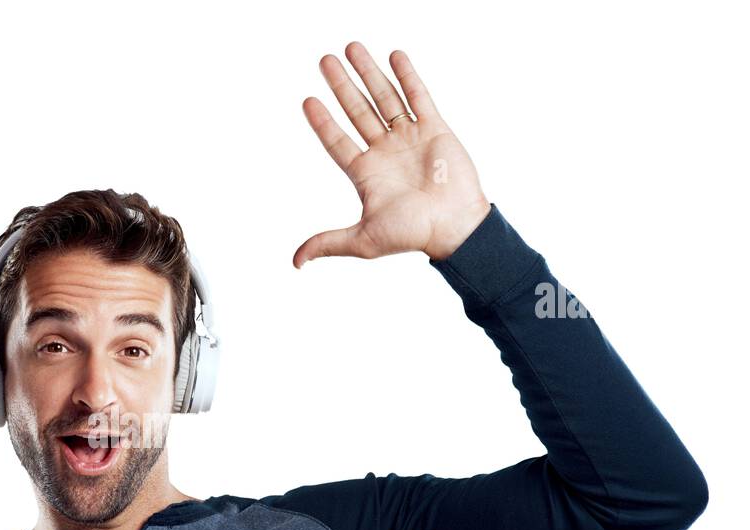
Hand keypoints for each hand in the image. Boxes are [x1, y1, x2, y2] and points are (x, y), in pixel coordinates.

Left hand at [294, 43, 490, 266]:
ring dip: (368, 73)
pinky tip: (393, 56)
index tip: (307, 100)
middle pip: (357, 111)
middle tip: (325, 60)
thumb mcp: (362, 240)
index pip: (337, 142)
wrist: (454, 228)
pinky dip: (406, 77)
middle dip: (341, 85)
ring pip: (384, 98)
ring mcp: (409, 138)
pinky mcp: (435, 129)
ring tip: (352, 48)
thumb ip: (327, 242)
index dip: (322, 122)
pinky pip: (418, 97)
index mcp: (366, 174)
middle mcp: (385, 152)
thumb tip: (295, 262)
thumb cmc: (412, 236)